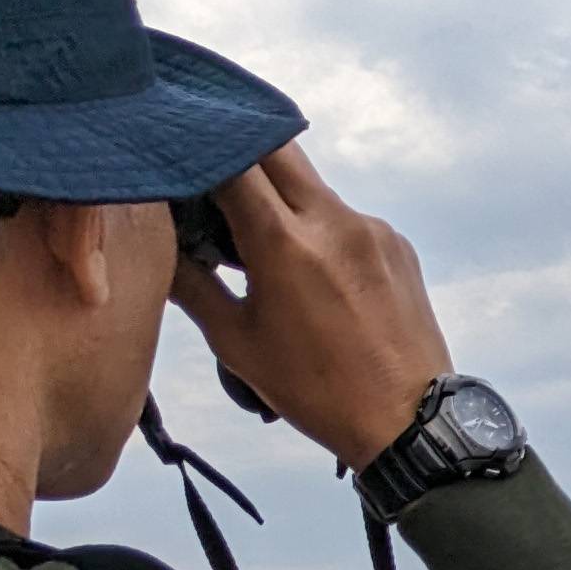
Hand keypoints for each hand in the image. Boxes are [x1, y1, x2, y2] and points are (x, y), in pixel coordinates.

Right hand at [168, 145, 455, 469]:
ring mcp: (372, 229)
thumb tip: (161, 241)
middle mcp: (335, 221)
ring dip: (279, 197)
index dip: (199, 150)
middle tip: (214, 181)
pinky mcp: (397, 244)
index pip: (231, 156)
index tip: (179, 161)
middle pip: (274, 146)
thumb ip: (191, 283)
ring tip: (260, 244)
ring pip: (312, 183)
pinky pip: (345, 216)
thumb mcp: (236, 342)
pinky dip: (318, 228)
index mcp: (286, 242)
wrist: (409, 423)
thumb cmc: (319, 392)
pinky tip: (311, 272)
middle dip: (238, 152)